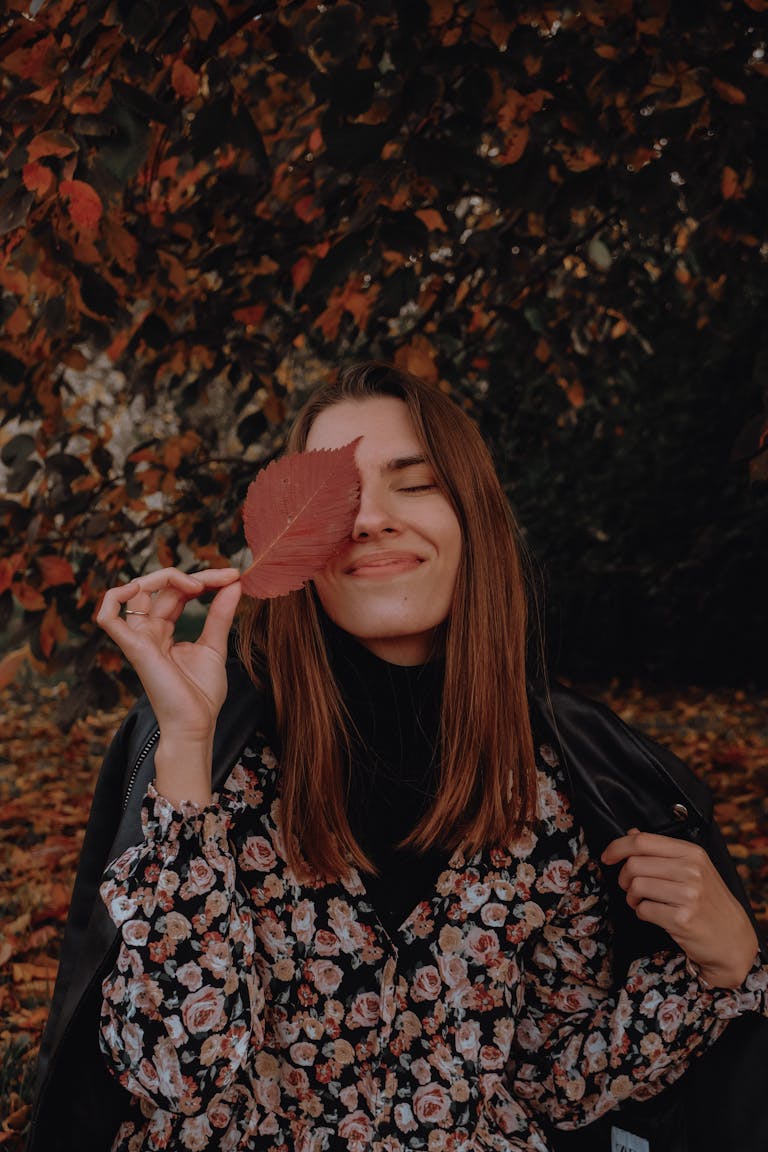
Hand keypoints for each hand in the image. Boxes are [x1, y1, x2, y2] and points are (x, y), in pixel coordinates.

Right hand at [96, 567, 241, 742]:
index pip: (177, 592)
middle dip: (196, 576)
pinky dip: (116, 596)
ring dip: (167, 577)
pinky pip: (108, 617)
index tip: (233, 577)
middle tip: (227, 577)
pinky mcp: (133, 648)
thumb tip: (233, 584)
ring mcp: (138, 638)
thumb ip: (220, 614)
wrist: (196, 725)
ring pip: (137, 591)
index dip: (203, 580)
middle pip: (163, 588)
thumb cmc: (202, 694)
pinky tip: (146, 587)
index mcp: (164, 630)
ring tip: (198, 585)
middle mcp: (148, 631)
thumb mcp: (214, 645)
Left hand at [602, 828, 758, 987]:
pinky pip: (643, 910)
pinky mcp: (682, 918)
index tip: (607, 857)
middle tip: (630, 887)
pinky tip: (653, 914)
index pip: (642, 841)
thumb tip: (631, 833)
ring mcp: (688, 895)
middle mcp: (691, 870)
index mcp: (691, 852)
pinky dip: (641, 912)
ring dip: (632, 897)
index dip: (617, 847)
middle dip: (624, 877)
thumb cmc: (708, 901)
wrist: (733, 939)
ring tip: (641, 901)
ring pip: (636, 886)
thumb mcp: (692, 868)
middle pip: (634, 864)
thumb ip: (661, 850)